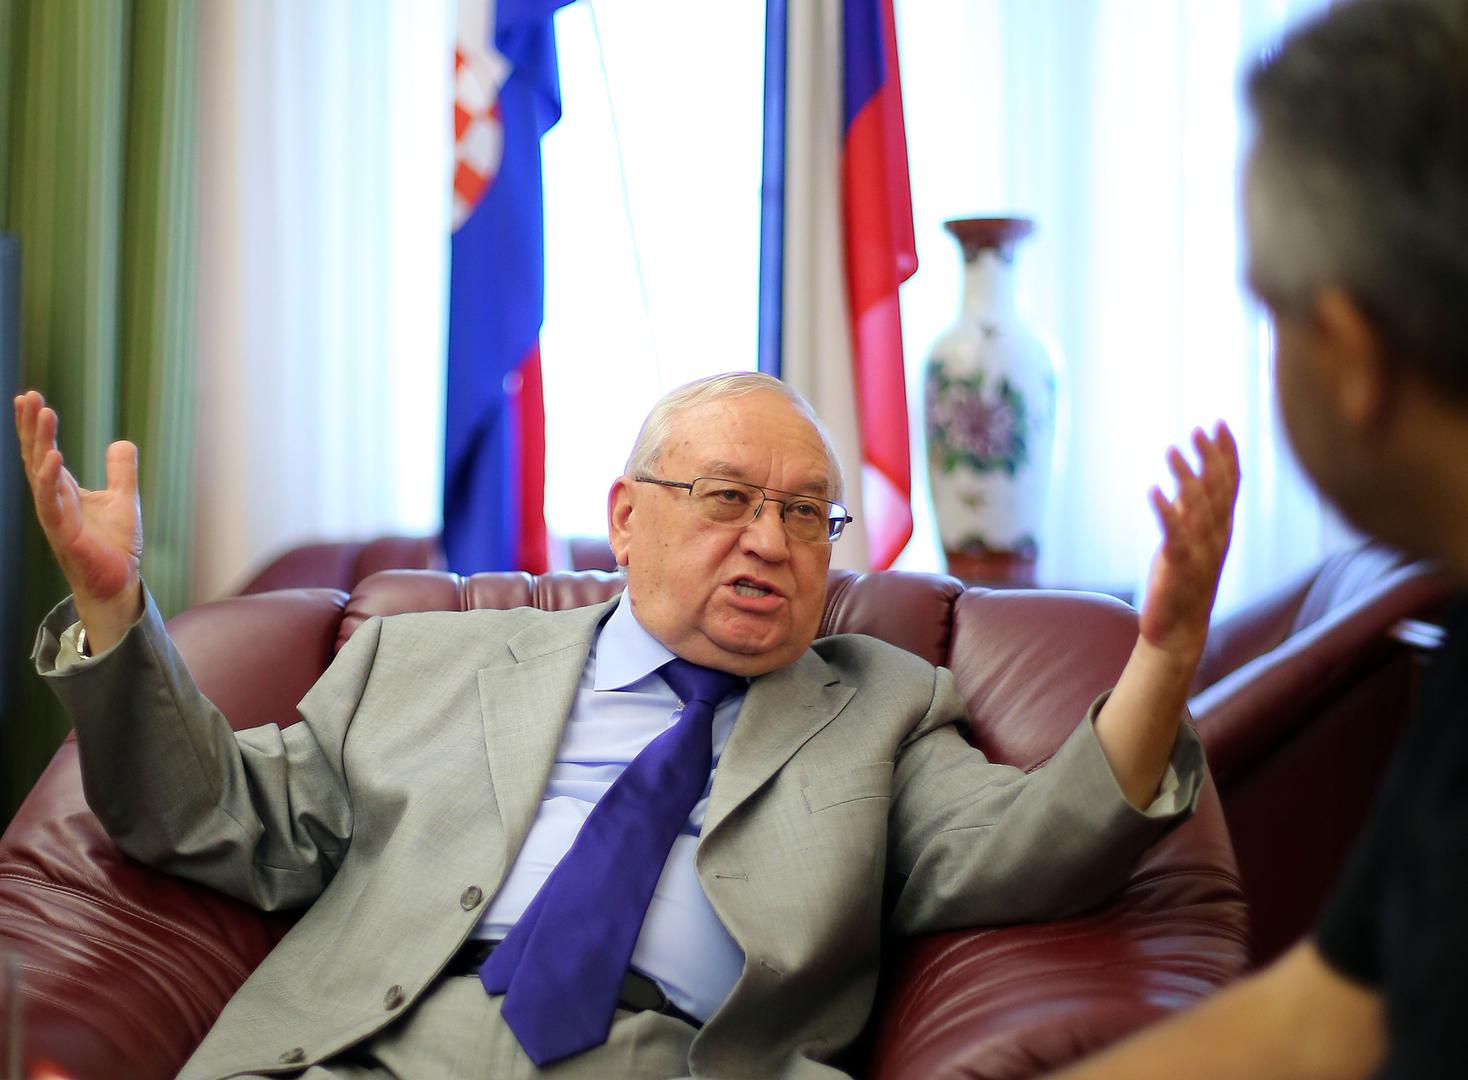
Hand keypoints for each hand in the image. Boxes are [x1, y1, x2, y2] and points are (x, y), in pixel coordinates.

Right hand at [14, 390, 143, 645]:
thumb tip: (121, 442)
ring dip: (41, 442)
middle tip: (27, 396)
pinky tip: (53, 456)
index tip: (30, 397)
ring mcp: (55, 516)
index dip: (36, 426)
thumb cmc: (114, 544)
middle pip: (36, 456)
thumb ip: (121, 471)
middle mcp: (54, 499)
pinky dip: (50, 479)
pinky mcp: (63, 533)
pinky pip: (52, 502)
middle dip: (31, 427)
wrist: (118, 580)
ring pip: (41, 473)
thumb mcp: (123, 498)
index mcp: (63, 490)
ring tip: (43, 413)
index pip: (43, 451)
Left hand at [1138, 422, 1239, 665]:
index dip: (1227, 453)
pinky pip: (1174, 536)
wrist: (1179, 631)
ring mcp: (1201, 553)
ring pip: (1199, 510)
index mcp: (1221, 528)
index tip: (1219, 423)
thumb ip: (1192, 510)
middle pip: (1219, 491)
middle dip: (1210, 459)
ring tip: (1172, 451)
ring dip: (1186, 478)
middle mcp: (1217, 537)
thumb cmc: (1182, 581)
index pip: (1230, 484)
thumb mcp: (1189, 539)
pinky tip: (1154, 492)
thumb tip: (1188, 479)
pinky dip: (1166, 512)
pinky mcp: (1180, 569)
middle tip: (1198, 430)